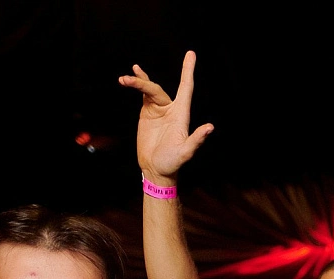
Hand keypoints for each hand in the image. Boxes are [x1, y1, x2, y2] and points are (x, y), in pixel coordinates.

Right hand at [119, 51, 214, 183]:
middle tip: (127, 79)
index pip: (186, 87)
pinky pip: (143, 94)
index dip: (188, 70)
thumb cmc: (172, 163)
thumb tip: (210, 128)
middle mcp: (171, 109)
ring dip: (137, 82)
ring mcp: (159, 110)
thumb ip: (196, 140)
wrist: (156, 169)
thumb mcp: (185, 153)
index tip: (190, 53)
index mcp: (181, 114)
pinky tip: (130, 77)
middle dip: (143, 82)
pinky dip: (138, 84)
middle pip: (158, 88)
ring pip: (149, 89)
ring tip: (124, 79)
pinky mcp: (148, 113)